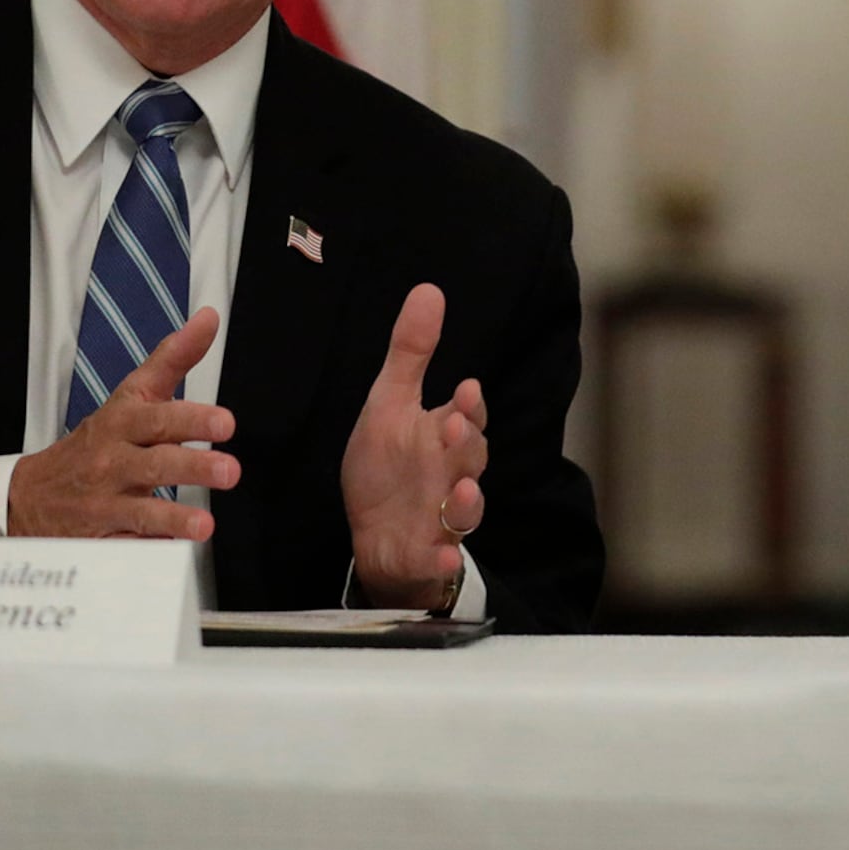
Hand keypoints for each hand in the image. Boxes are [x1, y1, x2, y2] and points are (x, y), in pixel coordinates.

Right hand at [5, 308, 237, 539]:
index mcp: (123, 423)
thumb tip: (209, 318)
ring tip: (204, 525)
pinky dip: (146, 552)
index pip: (158, 418)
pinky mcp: (100, 540)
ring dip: (173, 518)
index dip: (191, 419)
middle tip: (229, 471)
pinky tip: (171, 554)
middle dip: (193, 467)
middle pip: (155, 464)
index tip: (226, 423)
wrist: (29, 495)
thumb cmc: (97, 441)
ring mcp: (104, 504)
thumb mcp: (131, 396)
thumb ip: (172, 359)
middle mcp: (113, 462)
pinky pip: (126, 548)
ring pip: (140, 511)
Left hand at [340, 283, 488, 609]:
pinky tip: (440, 556)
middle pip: (471, 458)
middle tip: (454, 426)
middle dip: (466, 444)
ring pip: (466, 508)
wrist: (377, 537)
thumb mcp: (389, 405)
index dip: (469, 406)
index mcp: (442, 436)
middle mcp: (450, 474)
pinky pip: (440, 559)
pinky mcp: (427, 554)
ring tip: (462, 490)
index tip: (465, 389)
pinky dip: (442, 559)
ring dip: (468, 500)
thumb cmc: (388, 467)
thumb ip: (411, 352)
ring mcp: (442, 517)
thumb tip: (429, 290)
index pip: (467, 417)